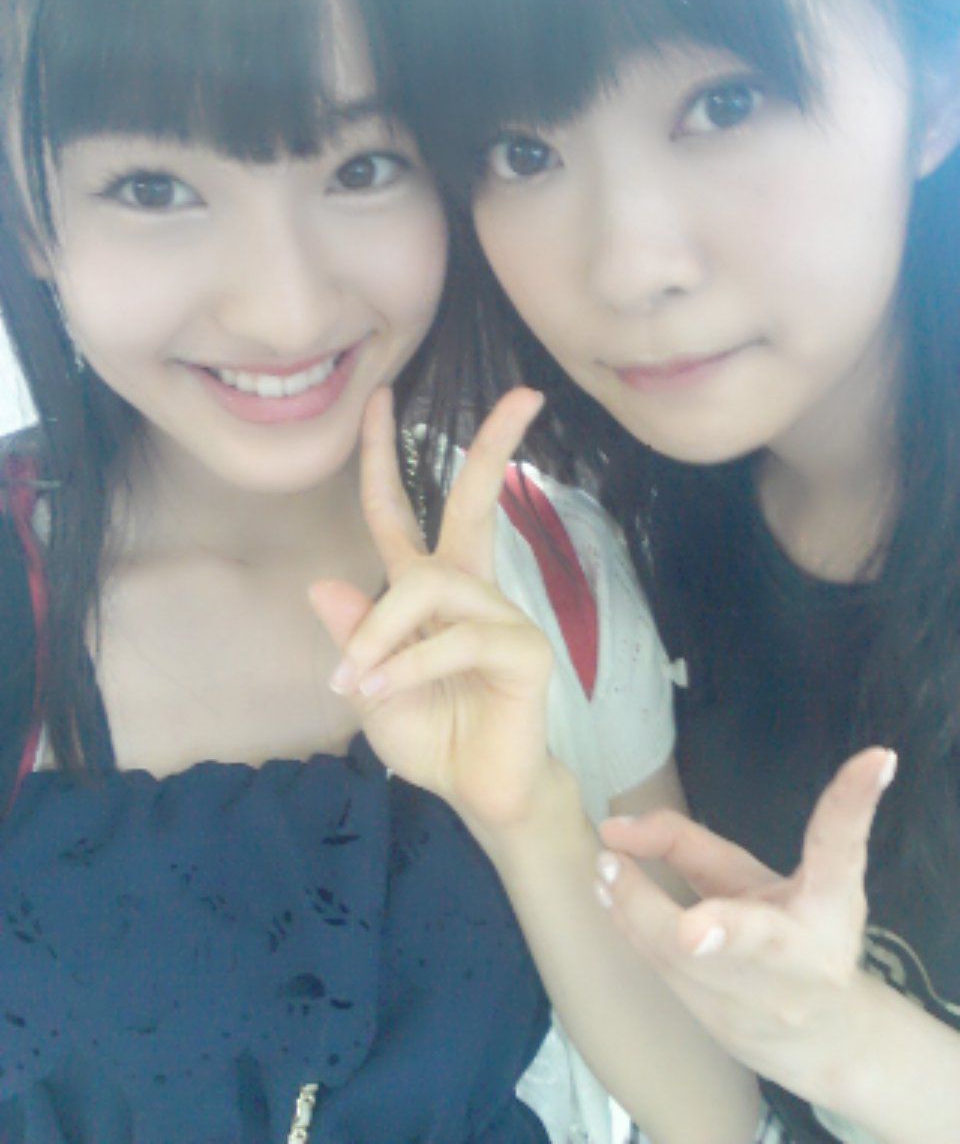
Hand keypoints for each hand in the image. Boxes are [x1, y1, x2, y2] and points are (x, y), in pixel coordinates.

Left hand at [310, 386, 555, 832]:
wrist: (479, 793)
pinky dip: (408, 663)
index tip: (383, 398)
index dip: (383, 458)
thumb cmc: (430, 736)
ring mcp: (503, 615)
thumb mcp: (369, 688)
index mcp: (429, 591)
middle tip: (523, 396)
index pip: (400, 514)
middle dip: (493, 446)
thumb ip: (354, 639)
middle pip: (476, 504)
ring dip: (381, 631)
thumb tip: (322, 585)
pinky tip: (386, 688)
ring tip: (356, 679)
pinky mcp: (525, 649)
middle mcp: (470, 590)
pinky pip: (456, 636)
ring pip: (432, 585)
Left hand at [595, 746, 897, 1105]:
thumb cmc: (784, 933)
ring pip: (686, 955)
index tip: (876, 758)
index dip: (853, 803)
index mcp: (829, 904)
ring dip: (639, 906)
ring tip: (607, 868)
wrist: (819, 1038)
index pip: (840, 847)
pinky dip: (629, 927)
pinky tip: (608, 895)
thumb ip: (687, 843)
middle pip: (757, 939)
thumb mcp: (750, 878)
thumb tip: (614, 825)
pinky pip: (661, 969)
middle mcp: (804, 956)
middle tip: (691, 929)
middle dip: (726, 933)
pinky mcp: (724, 1025)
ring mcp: (764, 1001)